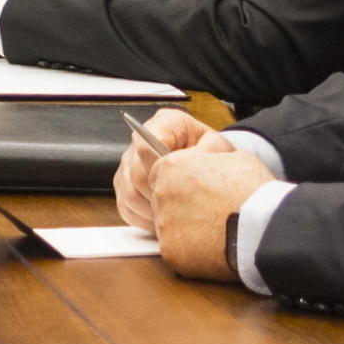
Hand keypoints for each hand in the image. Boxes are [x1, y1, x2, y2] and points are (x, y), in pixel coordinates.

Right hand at [114, 110, 217, 229]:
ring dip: (152, 210)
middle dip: (159, 195)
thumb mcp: (219, 148)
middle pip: (135, 174)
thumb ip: (205, 153)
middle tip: (181, 208)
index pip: (145, 147)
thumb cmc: (213, 154)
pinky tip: (164, 220)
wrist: (208, 163)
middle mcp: (140, 140)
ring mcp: (129, 163)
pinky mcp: (124, 184)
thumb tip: (186, 165)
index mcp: (165, 123)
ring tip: (175, 217)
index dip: (160, 170)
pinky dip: (144, 219)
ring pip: (129, 193)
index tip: (180, 183)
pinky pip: (126, 207)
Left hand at [145, 138, 277, 278]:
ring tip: (211, 229)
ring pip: (166, 224)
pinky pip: (174, 248)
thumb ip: (208, 160)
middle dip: (178, 204)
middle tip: (205, 211)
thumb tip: (205, 164)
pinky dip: (189, 249)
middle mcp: (162, 193)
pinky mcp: (170, 251)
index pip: (159, 172)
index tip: (193, 189)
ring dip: (183, 227)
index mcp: (173, 166)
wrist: (265, 229)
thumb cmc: (254, 190)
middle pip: (160, 199)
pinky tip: (211, 246)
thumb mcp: (234, 159)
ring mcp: (164, 224)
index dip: (177, 181)